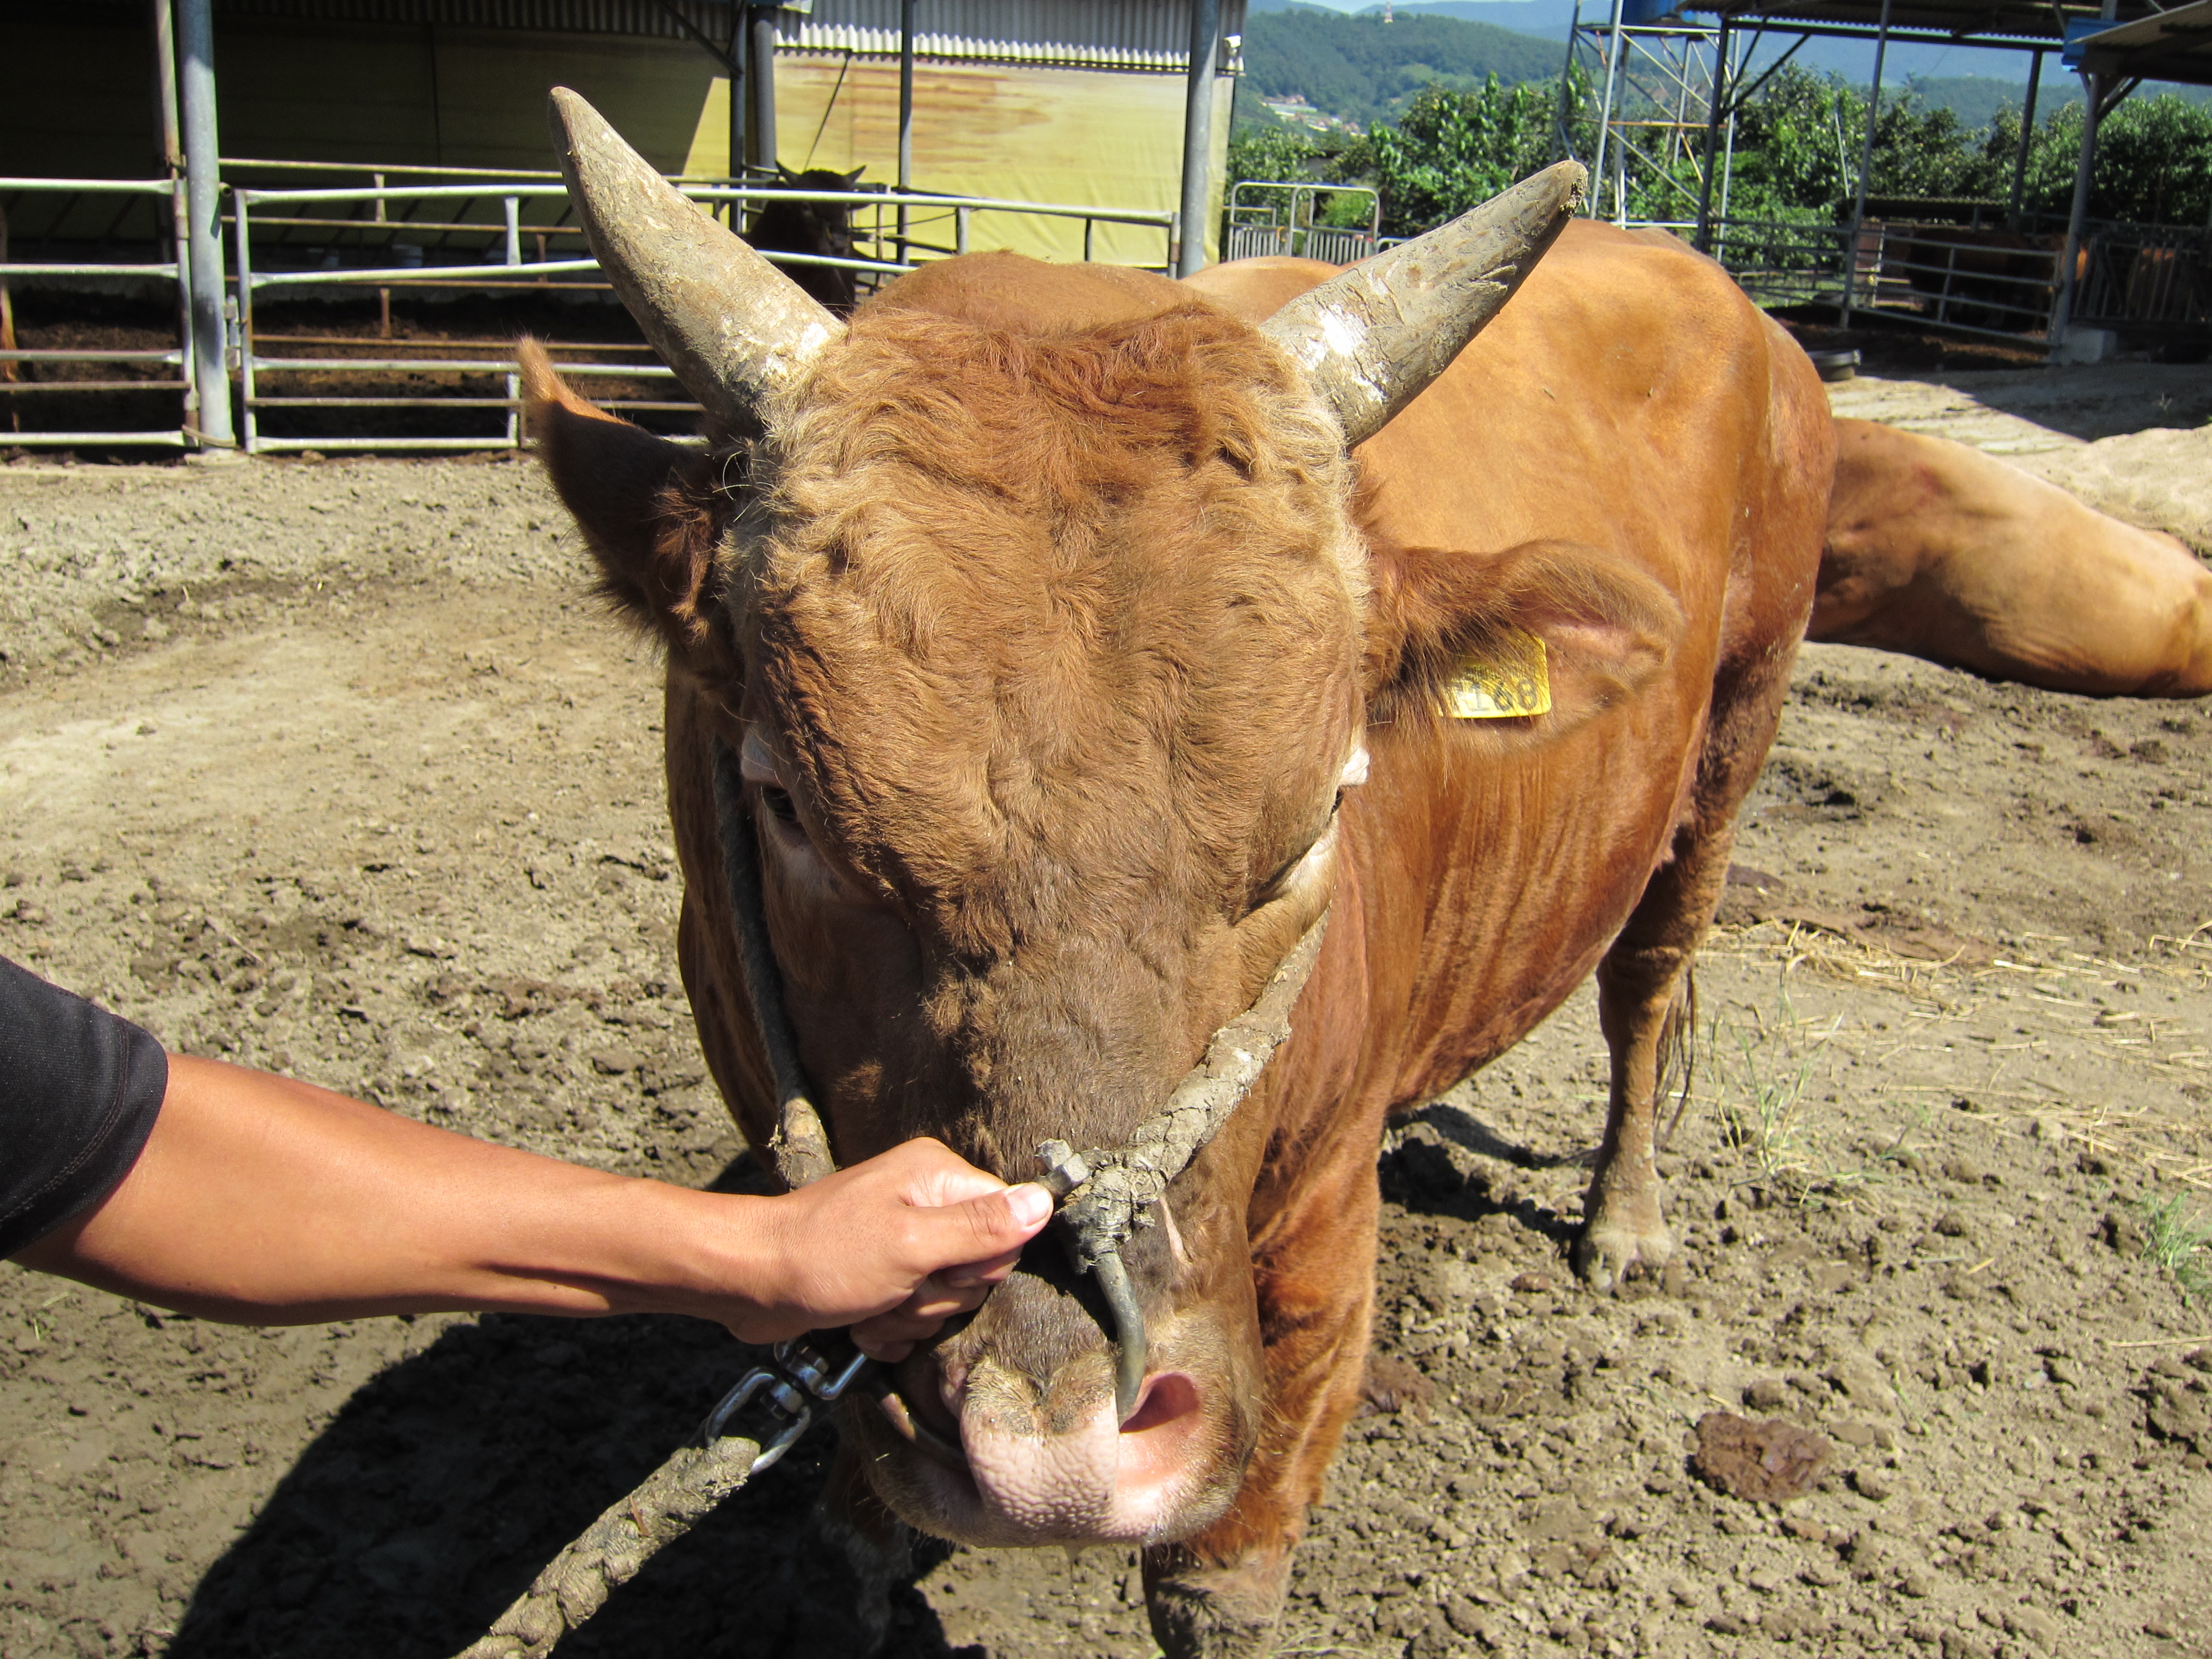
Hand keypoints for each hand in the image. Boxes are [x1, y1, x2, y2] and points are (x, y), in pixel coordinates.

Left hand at [737, 1139, 1053, 1359]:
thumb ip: (980, 1227)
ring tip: (870, 1305)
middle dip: (936, 1295)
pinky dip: (888, 1329)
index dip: (978, 1261)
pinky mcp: (882, 1275)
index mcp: (937, 1177)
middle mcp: (924, 1201)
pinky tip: (860, 1322)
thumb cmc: (822, 1256)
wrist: (748, 1282)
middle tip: (896, 1288)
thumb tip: (1045, 1201)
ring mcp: (902, 1239)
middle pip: (976, 1268)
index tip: (936, 1267)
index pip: (1006, 1224)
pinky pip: (912, 1315)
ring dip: (907, 1317)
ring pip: (944, 1298)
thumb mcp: (910, 1244)